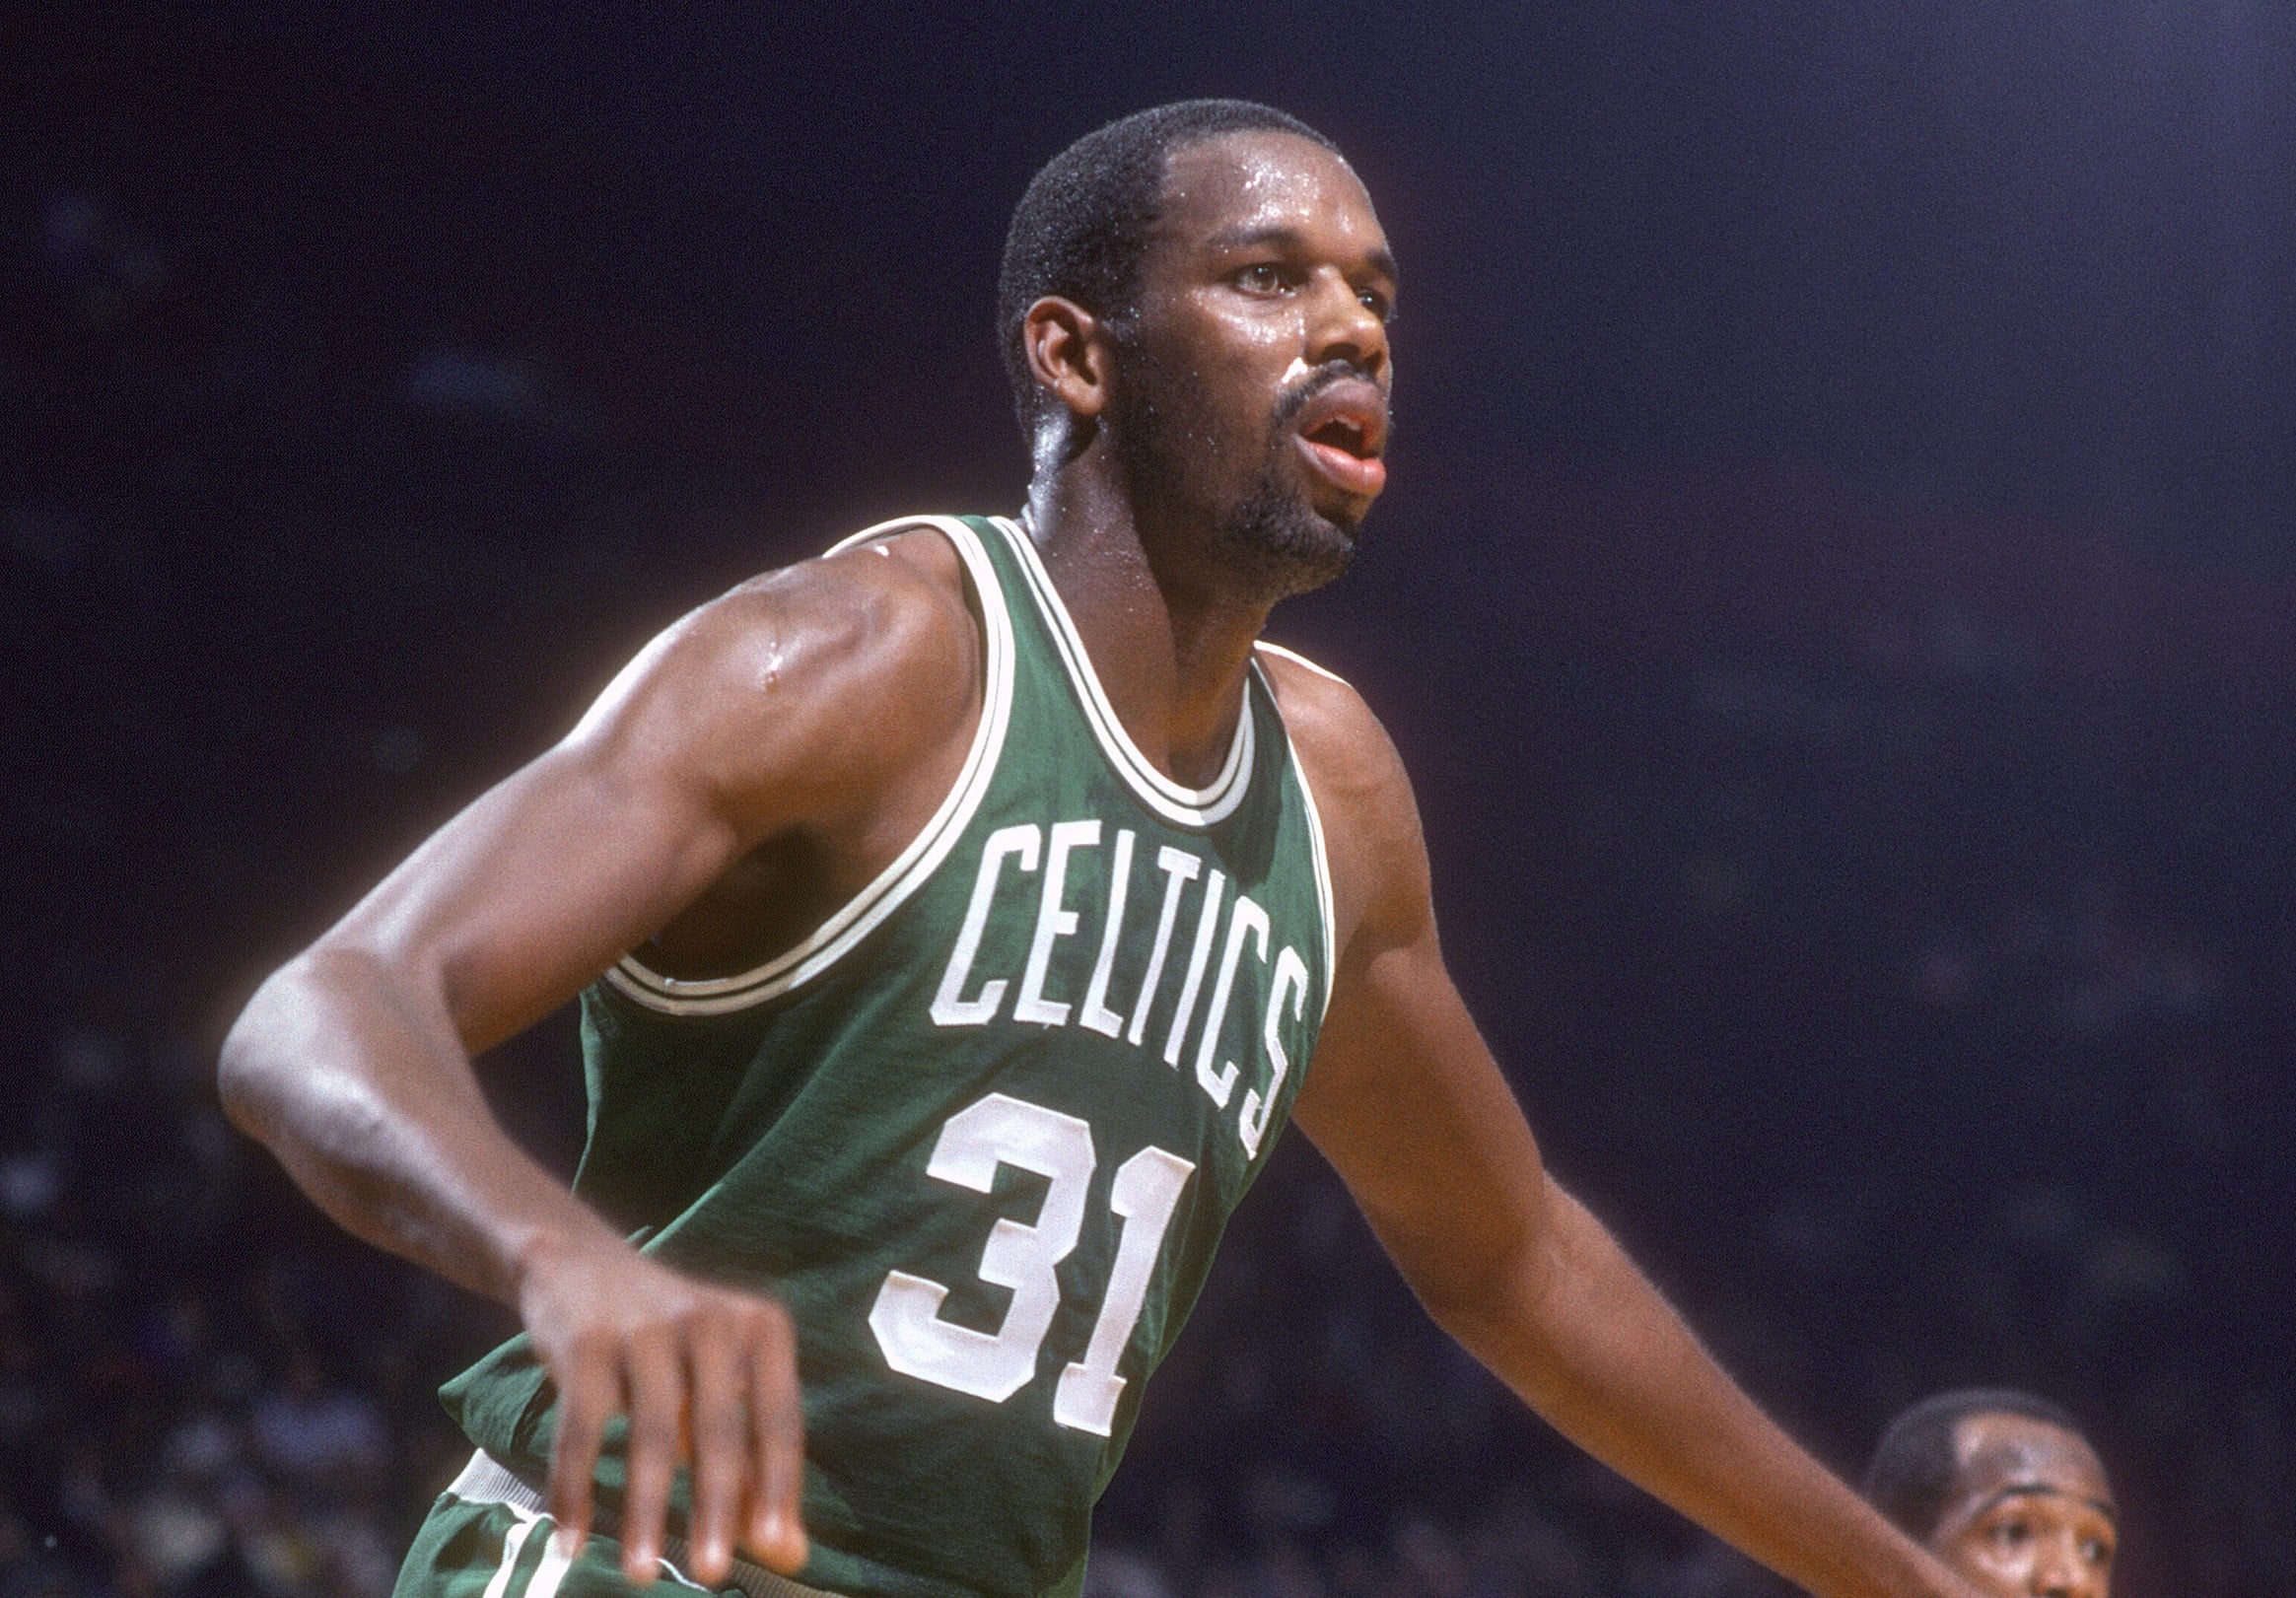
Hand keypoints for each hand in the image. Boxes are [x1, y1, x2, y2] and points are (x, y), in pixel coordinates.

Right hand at [517, 1229, 807, 1586]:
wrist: (579, 1265)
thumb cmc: (670, 1344)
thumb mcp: (720, 1389)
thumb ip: (755, 1469)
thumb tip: (791, 1556)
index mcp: (761, 1329)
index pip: (780, 1419)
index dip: (778, 1486)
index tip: (775, 1547)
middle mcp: (711, 1320)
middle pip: (720, 1430)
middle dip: (715, 1509)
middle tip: (713, 1574)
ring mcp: (645, 1328)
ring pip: (651, 1435)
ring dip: (644, 1512)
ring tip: (640, 1575)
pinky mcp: (585, 1342)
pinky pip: (581, 1430)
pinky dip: (575, 1489)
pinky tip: (571, 1540)